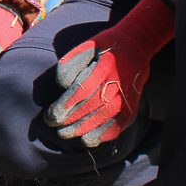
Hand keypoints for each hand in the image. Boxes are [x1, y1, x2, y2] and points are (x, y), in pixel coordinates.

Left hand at [44, 0, 174, 146]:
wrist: (135, 49)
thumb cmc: (103, 48)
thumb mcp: (86, 46)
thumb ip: (70, 63)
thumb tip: (61, 85)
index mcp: (105, 68)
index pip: (81, 92)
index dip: (64, 106)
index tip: (50, 115)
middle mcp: (117, 85)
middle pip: (89, 108)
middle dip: (68, 120)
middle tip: (52, 124)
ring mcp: (126, 100)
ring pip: (102, 120)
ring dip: (81, 130)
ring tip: (64, 133)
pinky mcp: (131, 111)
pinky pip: (116, 128)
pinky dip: (101, 136)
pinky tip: (86, 139)